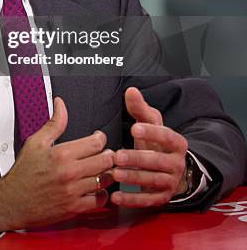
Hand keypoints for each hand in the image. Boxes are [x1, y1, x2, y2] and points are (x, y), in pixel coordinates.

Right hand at [0, 97, 113, 232]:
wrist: (11, 202)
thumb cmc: (23, 173)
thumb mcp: (36, 142)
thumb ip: (54, 123)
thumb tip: (61, 105)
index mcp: (62, 154)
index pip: (96, 143)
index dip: (100, 138)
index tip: (98, 138)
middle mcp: (70, 173)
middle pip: (105, 160)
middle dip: (108, 155)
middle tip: (104, 154)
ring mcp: (73, 192)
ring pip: (105, 180)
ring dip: (107, 173)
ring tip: (102, 170)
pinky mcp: (74, 208)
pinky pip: (99, 200)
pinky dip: (102, 194)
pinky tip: (96, 188)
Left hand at [110, 87, 187, 206]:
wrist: (172, 170)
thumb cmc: (156, 142)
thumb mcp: (151, 124)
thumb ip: (140, 108)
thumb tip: (130, 90)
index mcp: (177, 143)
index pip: (167, 137)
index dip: (152, 133)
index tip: (134, 127)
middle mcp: (177, 164)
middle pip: (157, 161)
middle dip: (137, 159)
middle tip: (117, 155)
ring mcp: (170, 182)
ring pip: (152, 181)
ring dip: (133, 178)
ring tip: (114, 174)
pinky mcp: (162, 198)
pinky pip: (147, 200)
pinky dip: (132, 200)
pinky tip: (115, 197)